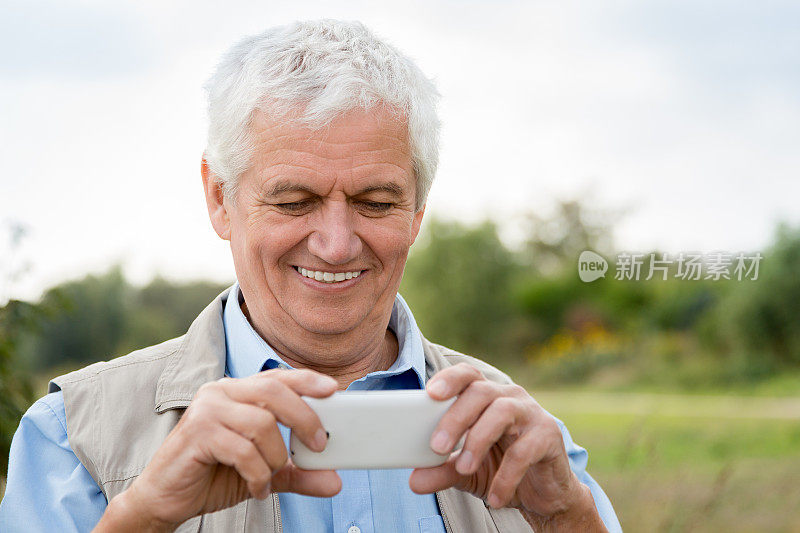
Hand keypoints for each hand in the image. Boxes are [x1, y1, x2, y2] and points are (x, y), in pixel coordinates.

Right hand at [97, 369, 341, 530]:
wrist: (164, 499)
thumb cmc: (212, 475)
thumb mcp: (264, 472)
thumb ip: (297, 473)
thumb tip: (334, 481)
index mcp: (237, 392)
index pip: (278, 377)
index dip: (307, 380)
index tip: (334, 389)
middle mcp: (221, 392)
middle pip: (275, 392)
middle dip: (304, 419)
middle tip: (318, 446)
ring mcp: (207, 410)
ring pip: (262, 423)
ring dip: (275, 457)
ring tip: (269, 476)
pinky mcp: (197, 433)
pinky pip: (243, 450)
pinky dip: (258, 474)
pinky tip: (256, 487)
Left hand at [409, 364, 603, 529]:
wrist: (545, 495)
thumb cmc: (502, 470)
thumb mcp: (467, 472)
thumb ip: (442, 471)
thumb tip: (414, 481)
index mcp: (487, 396)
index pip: (468, 375)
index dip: (450, 379)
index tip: (430, 393)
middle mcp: (510, 397)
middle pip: (480, 392)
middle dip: (455, 418)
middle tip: (436, 447)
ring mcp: (531, 413)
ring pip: (501, 412)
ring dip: (477, 440)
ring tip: (463, 468)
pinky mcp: (549, 436)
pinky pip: (524, 450)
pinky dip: (506, 476)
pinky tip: (495, 497)